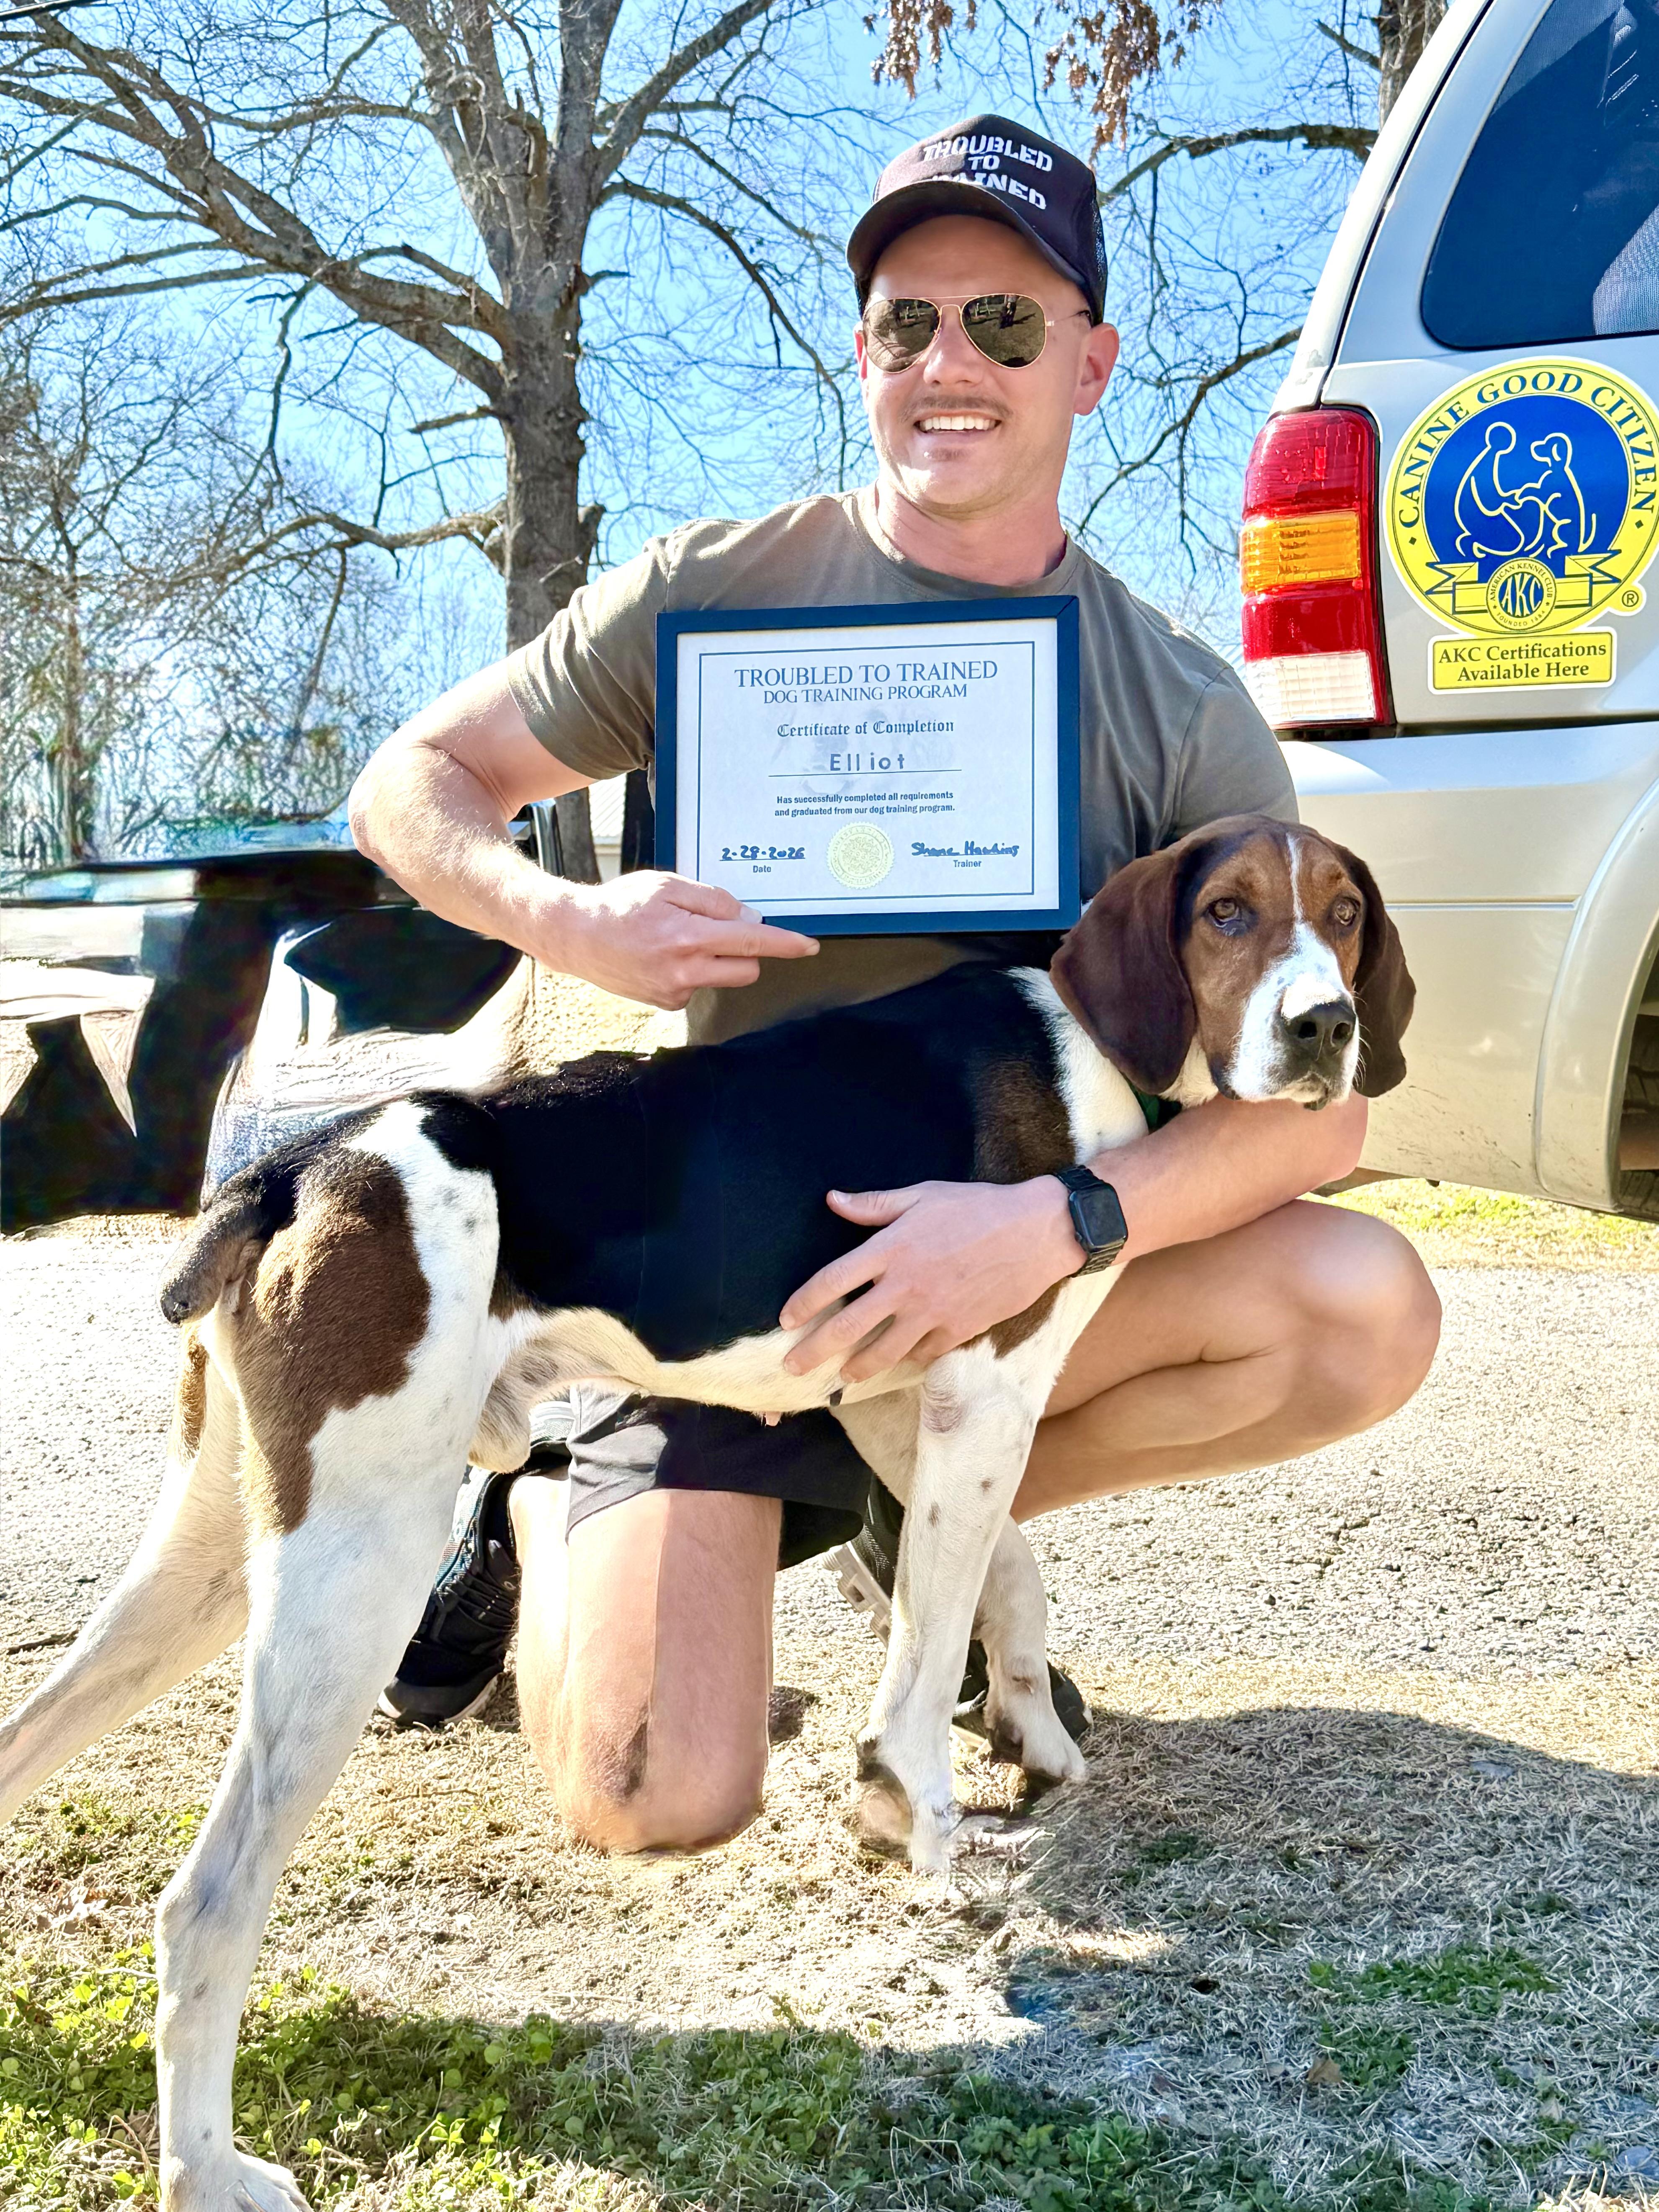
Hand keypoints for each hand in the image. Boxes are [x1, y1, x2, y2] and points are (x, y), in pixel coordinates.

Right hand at [548, 871, 817, 1010]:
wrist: (577, 937)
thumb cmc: (621, 905)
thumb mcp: (667, 885)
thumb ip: (713, 900)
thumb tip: (748, 918)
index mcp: (687, 936)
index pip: (751, 941)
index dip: (784, 944)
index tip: (809, 946)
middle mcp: (684, 970)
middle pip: (747, 967)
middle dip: (745, 949)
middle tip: (717, 929)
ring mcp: (675, 991)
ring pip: (722, 977)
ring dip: (715, 959)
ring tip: (677, 940)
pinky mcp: (666, 1003)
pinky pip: (699, 986)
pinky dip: (692, 970)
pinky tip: (664, 957)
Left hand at [779, 1177, 1081, 1383]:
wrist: (1037, 1232)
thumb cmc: (978, 1207)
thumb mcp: (924, 1195)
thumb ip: (875, 1204)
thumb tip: (833, 1200)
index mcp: (891, 1248)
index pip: (832, 1281)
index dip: (804, 1303)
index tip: (786, 1320)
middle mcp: (905, 1285)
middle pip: (847, 1327)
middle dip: (814, 1351)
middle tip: (792, 1368)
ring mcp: (932, 1312)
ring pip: (883, 1352)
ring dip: (856, 1368)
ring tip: (840, 1378)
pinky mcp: (958, 1330)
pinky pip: (923, 1355)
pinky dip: (906, 1361)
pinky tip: (896, 1365)